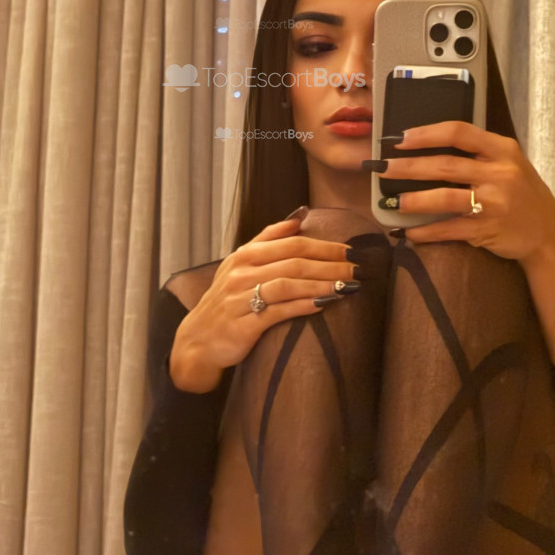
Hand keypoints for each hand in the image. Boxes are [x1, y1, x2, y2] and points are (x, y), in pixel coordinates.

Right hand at [169, 214, 357, 391]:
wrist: (198, 340)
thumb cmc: (226, 300)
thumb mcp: (240, 264)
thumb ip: (269, 238)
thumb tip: (301, 214)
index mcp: (244, 255)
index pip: (291, 243)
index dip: (322, 245)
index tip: (349, 250)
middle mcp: (241, 273)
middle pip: (293, 262)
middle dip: (329, 264)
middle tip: (356, 268)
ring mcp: (241, 298)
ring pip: (288, 284)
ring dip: (321, 283)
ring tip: (346, 286)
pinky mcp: (243, 325)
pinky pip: (278, 311)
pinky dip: (303, 305)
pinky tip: (323, 303)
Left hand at [383, 121, 554, 263]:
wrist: (548, 232)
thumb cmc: (521, 192)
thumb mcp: (508, 162)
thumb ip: (477, 151)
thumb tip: (424, 145)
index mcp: (501, 149)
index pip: (459, 132)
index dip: (426, 134)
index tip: (399, 138)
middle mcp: (499, 173)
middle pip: (445, 165)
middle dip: (408, 167)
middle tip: (381, 168)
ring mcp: (494, 202)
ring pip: (445, 198)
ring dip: (413, 200)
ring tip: (390, 202)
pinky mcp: (487, 229)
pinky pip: (449, 229)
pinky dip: (426, 231)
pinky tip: (408, 232)